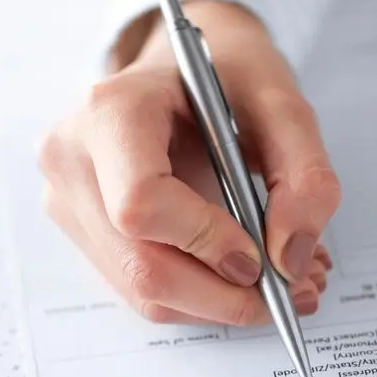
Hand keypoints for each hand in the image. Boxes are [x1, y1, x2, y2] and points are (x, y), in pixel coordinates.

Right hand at [37, 0, 339, 324]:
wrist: (183, 71)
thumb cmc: (227, 75)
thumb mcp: (284, 103)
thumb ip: (305, 178)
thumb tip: (291, 262)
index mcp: (112, 112)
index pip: (140, 203)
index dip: (204, 241)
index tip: (260, 258)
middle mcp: (75, 161)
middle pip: (142, 266)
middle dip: (225, 296)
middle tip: (294, 293)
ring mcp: (71, 203)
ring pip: (145, 292)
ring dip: (221, 306)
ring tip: (282, 286)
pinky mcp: (87, 234)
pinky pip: (145, 291)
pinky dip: (204, 299)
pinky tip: (244, 280)